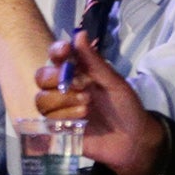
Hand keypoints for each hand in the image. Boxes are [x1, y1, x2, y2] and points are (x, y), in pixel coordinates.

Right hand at [33, 30, 160, 174]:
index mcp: (76, 73)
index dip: (56, 52)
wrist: (133, 140)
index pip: (56, 57)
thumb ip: (94, 62)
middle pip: (41, 77)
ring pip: (42, 99)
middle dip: (57, 80)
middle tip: (82, 87)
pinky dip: (62, 119)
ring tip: (86, 108)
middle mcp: (63, 89)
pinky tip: (80, 123)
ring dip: (64, 102)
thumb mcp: (114, 83)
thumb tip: (80, 33)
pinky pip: (46, 121)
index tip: (64, 52)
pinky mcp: (57, 129)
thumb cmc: (125, 107)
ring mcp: (59, 109)